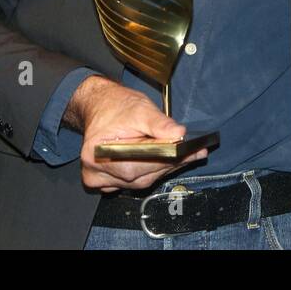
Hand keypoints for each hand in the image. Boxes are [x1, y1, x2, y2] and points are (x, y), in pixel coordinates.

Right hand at [66, 75, 207, 192]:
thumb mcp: (139, 108)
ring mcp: (101, 180)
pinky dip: (153, 171)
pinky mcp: (108, 183)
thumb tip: (179, 133)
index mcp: (98, 153)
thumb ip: (159, 123)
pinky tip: (168, 161)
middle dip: (170, 164)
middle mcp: (95, 172)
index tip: (189, 153)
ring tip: (187, 155)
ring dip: (164, 168)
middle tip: (195, 153)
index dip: (167, 160)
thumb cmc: (116, 106)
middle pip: (141, 176)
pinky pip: (136, 182)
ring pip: (141, 181)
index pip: (138, 165)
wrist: (100, 107)